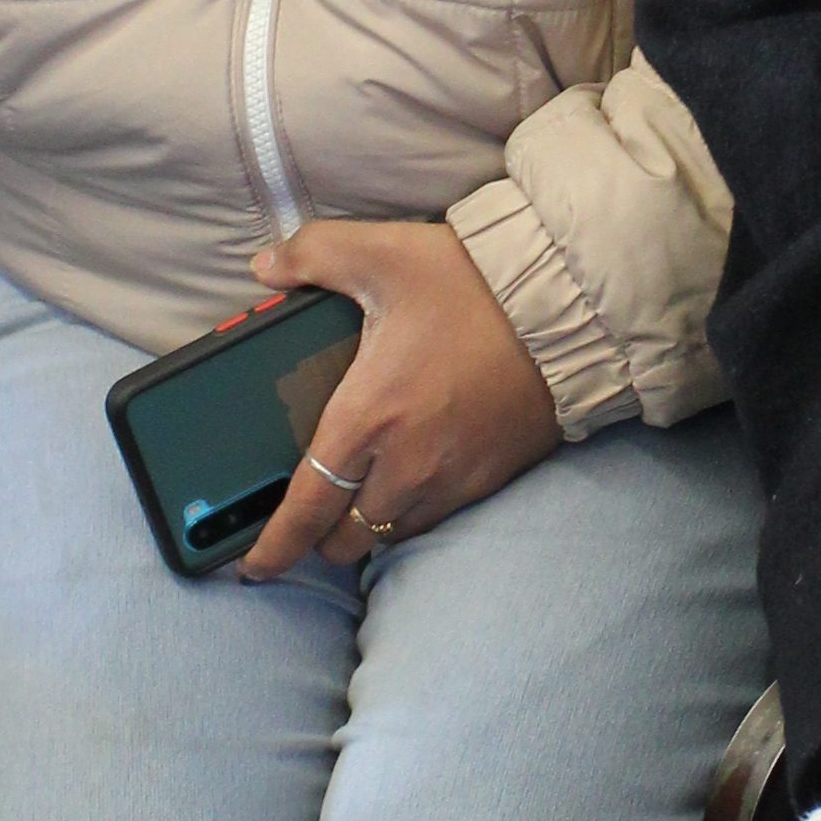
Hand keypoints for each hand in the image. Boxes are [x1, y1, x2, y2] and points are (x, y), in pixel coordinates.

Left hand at [237, 217, 560, 578]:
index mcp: (367, 416)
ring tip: (357, 497)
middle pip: (347, 537)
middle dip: (320, 537)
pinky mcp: (490, 478)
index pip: (306, 506)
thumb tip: (265, 266)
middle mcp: (406, 461)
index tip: (253, 567)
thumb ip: (312, 254)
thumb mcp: (383, 252)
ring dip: (368, 525)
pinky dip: (412, 510)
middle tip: (308, 514)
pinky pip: (437, 517)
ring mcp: (452, 476)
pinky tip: (409, 479)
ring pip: (392, 533)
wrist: (567, 306)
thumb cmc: (472, 283)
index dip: (275, 546)